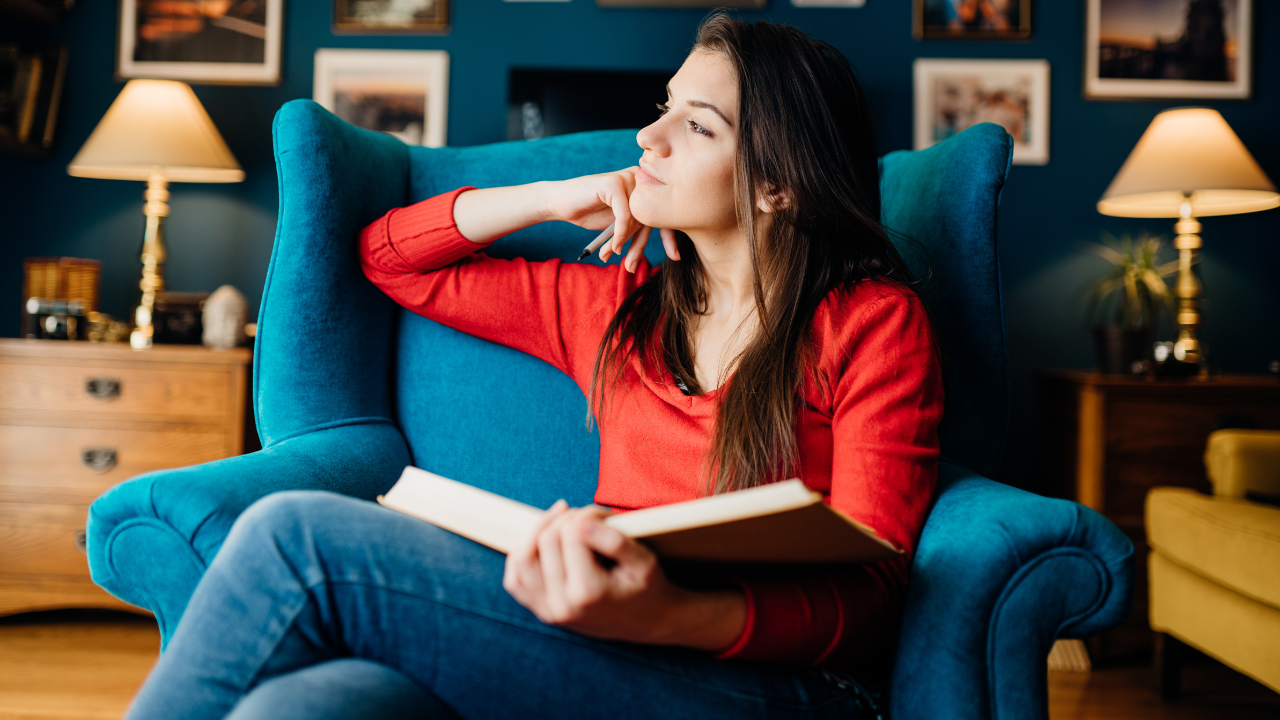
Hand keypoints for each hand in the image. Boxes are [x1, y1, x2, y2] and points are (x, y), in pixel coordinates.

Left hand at [502, 501, 743, 649]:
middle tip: (590, 517)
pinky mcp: (541, 611)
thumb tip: (580, 521)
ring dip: (540, 532)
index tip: (606, 515)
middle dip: (566, 519)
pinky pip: (515, 579)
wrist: (646, 622)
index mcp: (588, 593)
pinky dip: (523, 556)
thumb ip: (615, 541)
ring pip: (521, 558)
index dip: (589, 514)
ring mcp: (547, 611)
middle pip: (545, 541)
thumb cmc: (646, 587)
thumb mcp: (644, 562)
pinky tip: (544, 544)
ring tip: (563, 521)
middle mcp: (562, 606)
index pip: (571, 534)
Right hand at [542, 169, 680, 271]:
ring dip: (625, 242)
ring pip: (638, 218)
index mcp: (644, 187)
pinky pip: (625, 215)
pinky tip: (612, 245)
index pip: (664, 213)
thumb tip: (669, 249)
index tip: (675, 257)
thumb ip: (639, 227)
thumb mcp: (620, 224)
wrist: (560, 202)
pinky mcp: (613, 182)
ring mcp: (627, 178)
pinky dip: (619, 234)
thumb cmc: (590, 212)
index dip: (670, 237)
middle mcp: (640, 179)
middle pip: (651, 217)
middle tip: (631, 266)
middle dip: (640, 246)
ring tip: (611, 253)